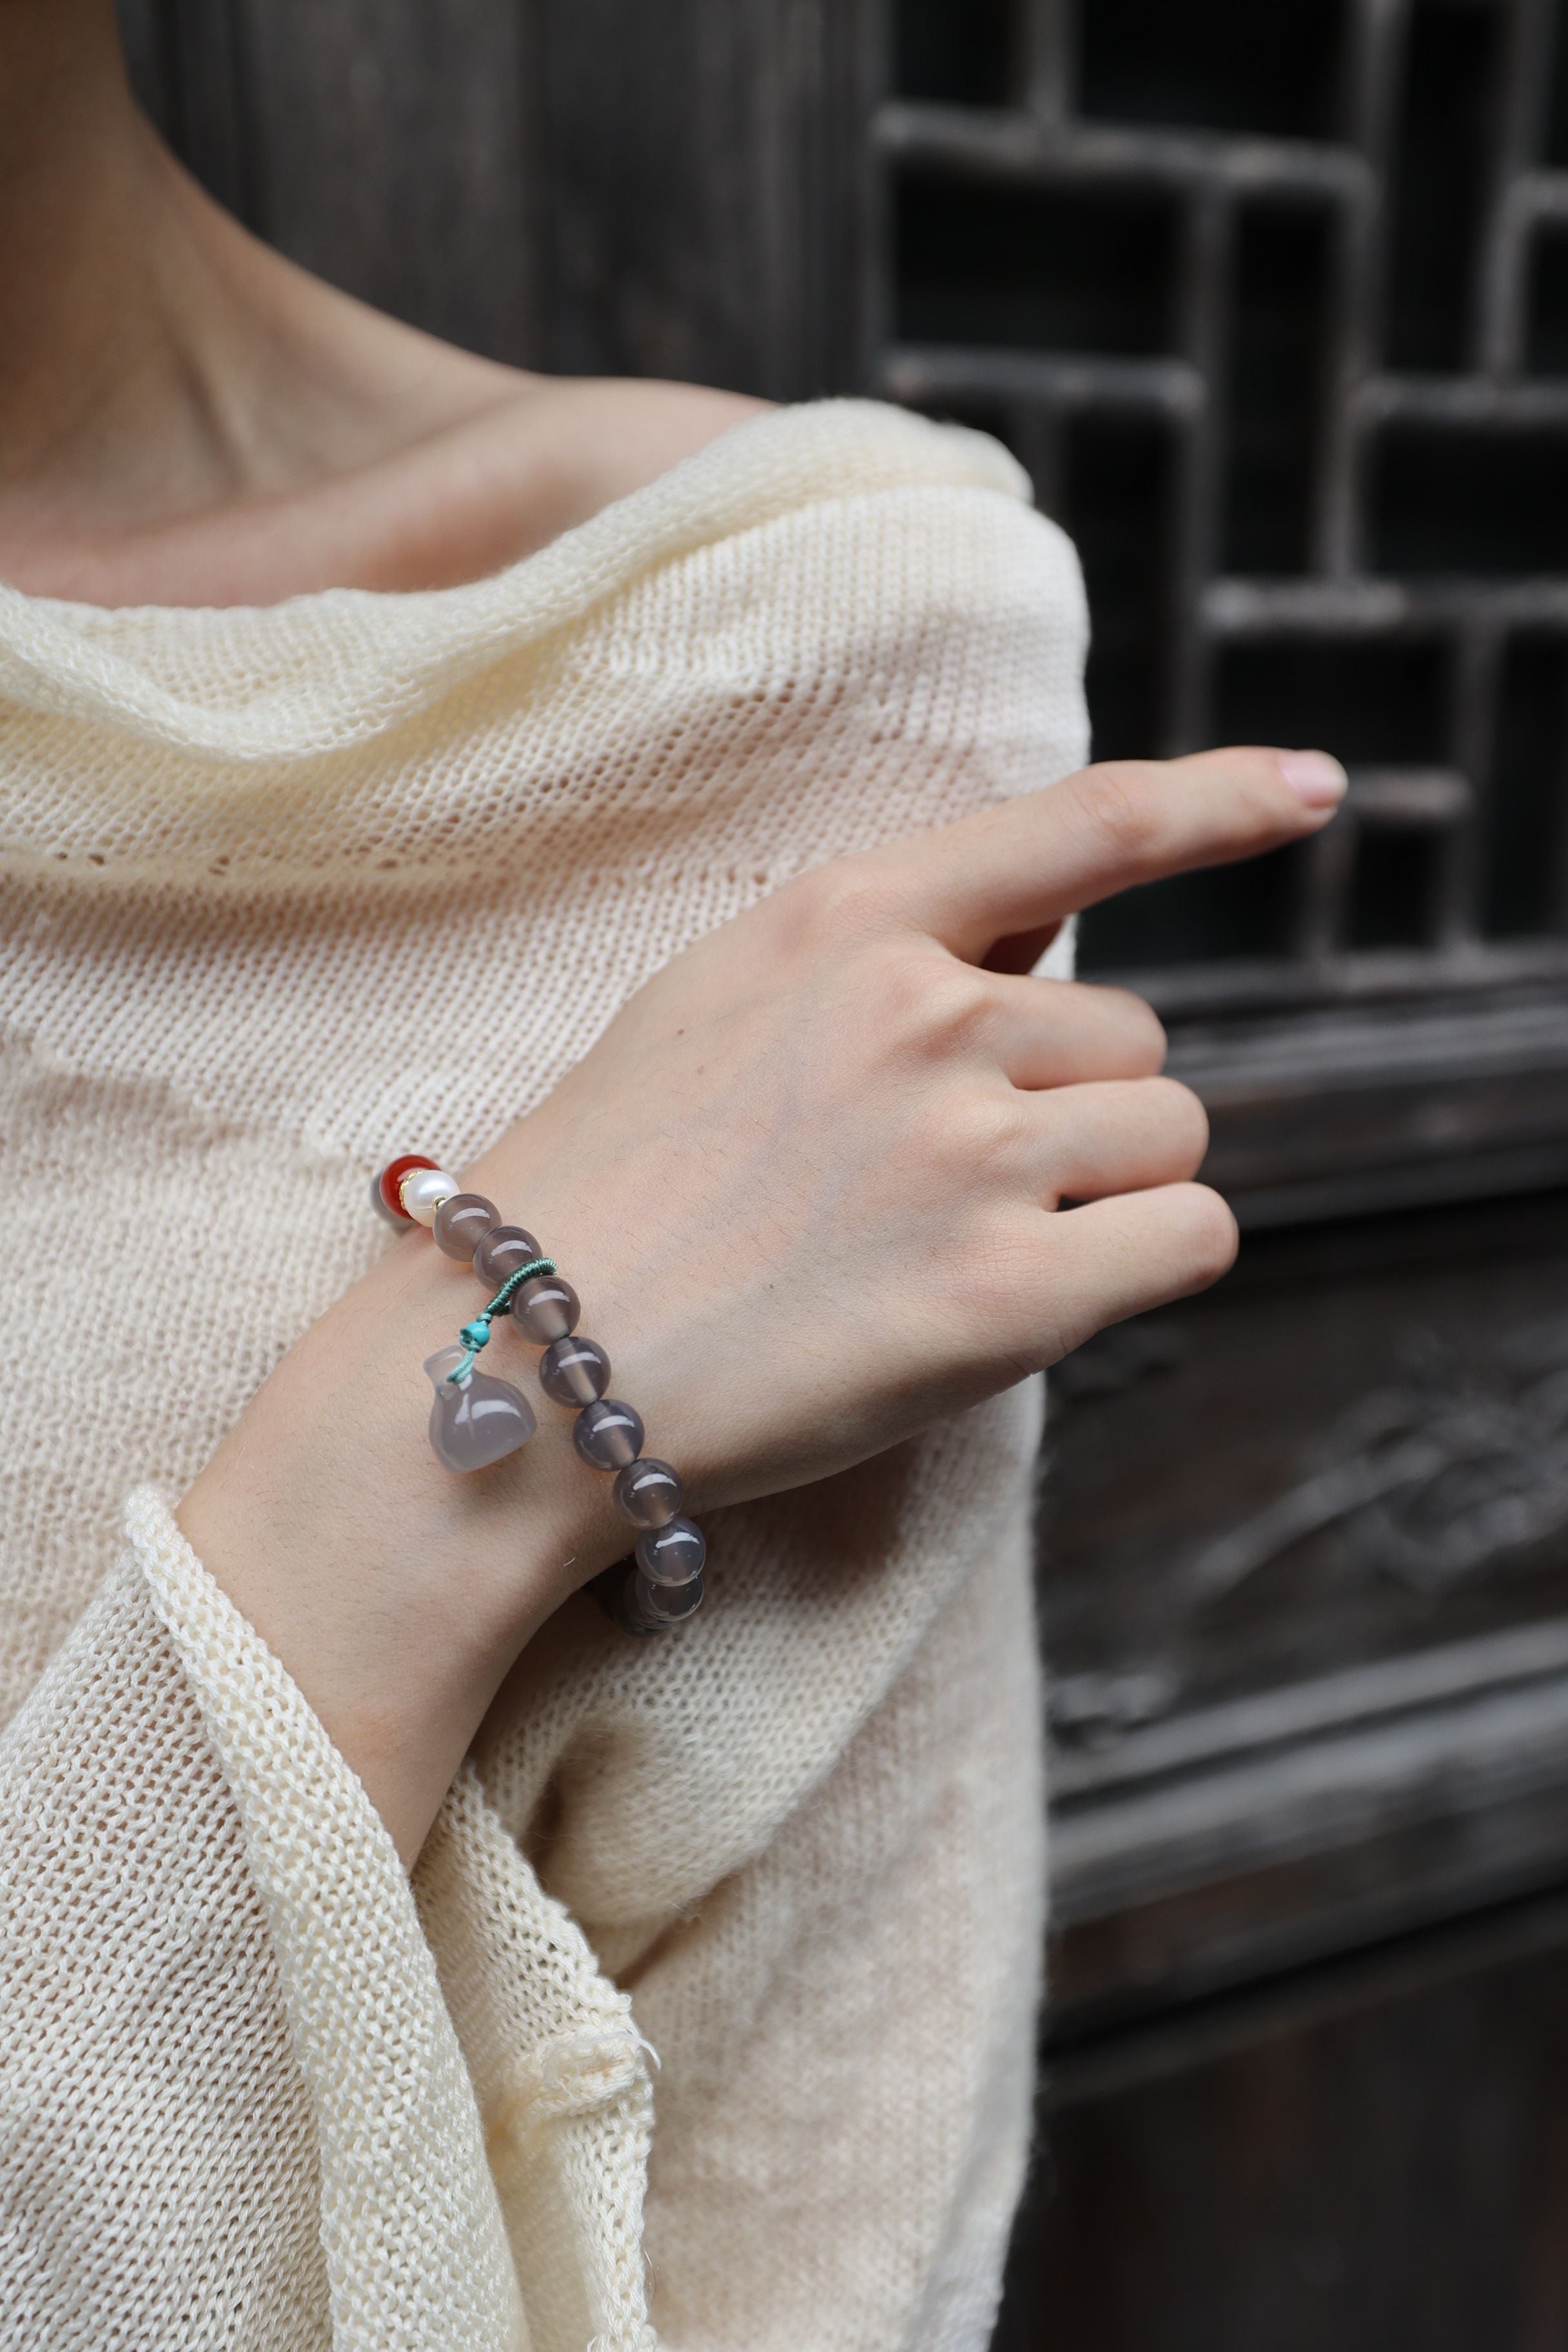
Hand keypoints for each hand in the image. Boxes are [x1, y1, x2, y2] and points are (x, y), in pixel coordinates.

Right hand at [181, 744, 1344, 1856]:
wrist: (519, 1367)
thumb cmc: (610, 1194)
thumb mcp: (719, 1007)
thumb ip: (878, 958)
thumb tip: (1042, 944)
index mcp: (846, 923)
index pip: (1080, 826)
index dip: (1216, 801)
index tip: (1314, 790)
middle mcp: (924, 1016)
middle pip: (1135, 1040)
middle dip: (1074, 1112)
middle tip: (937, 1192)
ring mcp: (967, 1152)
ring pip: (1169, 1139)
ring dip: (1102, 1195)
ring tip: (947, 1249)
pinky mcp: (1005, 1295)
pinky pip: (1188, 1238)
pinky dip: (1139, 1267)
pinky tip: (1021, 1300)